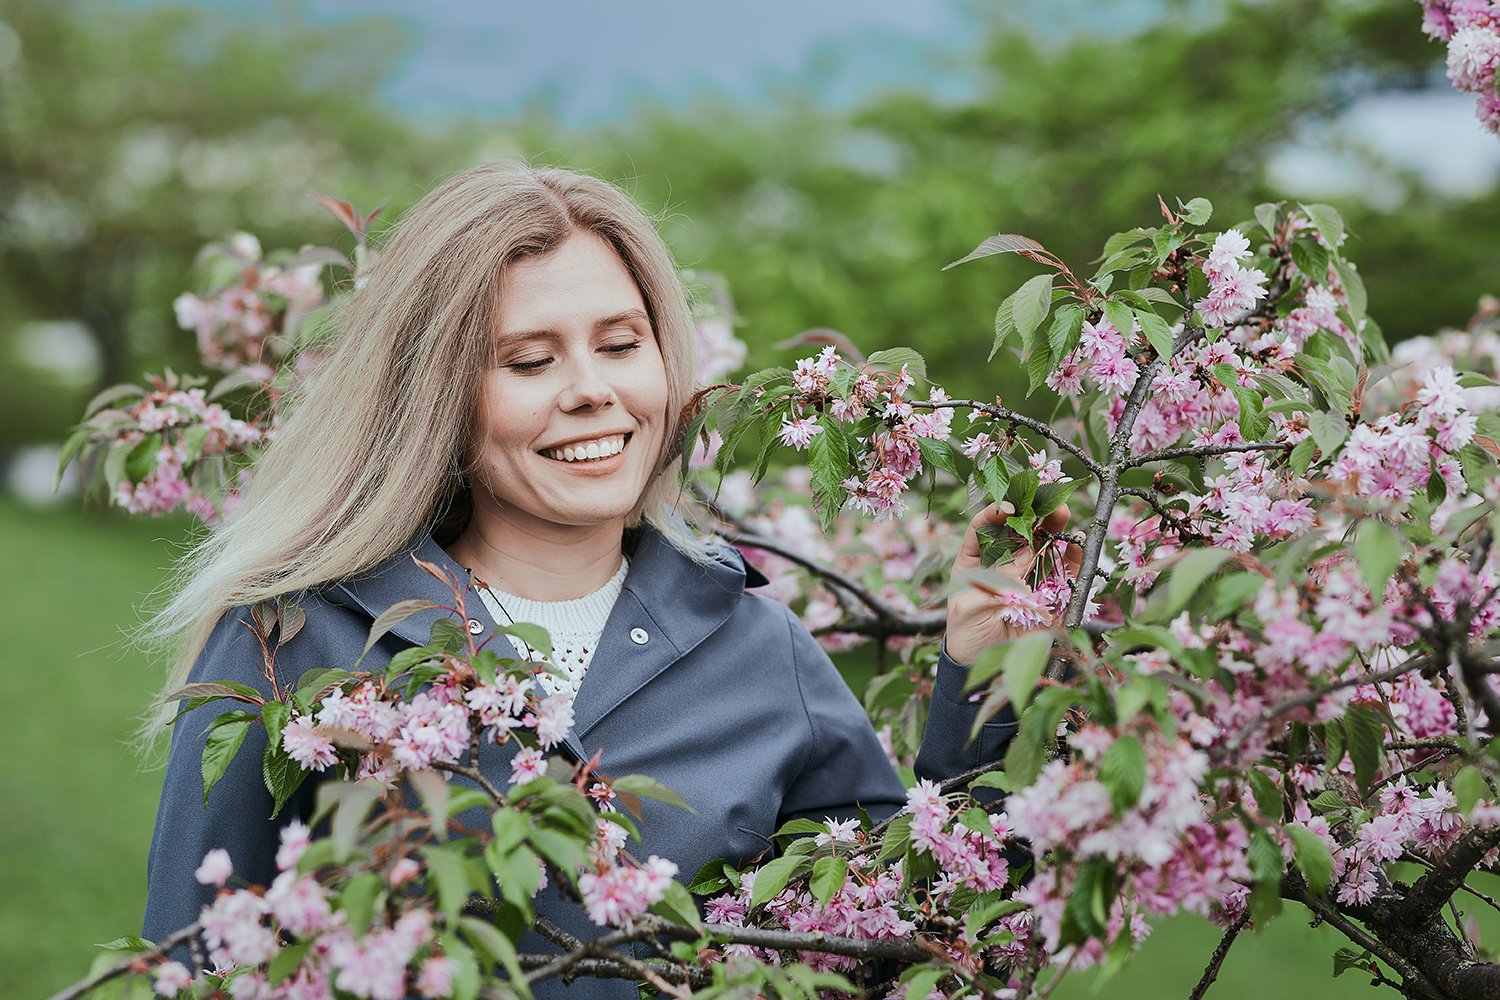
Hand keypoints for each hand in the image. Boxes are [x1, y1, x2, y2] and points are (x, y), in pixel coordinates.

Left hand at [943, 501, 1082, 664]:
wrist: (988, 667)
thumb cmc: (968, 635)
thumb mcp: (969, 609)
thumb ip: (990, 587)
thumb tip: (1020, 563)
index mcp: (974, 562)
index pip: (982, 529)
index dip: (994, 514)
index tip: (1008, 508)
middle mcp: (1002, 564)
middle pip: (1018, 531)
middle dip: (1031, 512)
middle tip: (1045, 499)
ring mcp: (1027, 576)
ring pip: (1042, 544)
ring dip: (1053, 527)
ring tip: (1062, 512)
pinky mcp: (1049, 593)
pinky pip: (1064, 571)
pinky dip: (1072, 555)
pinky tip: (1077, 542)